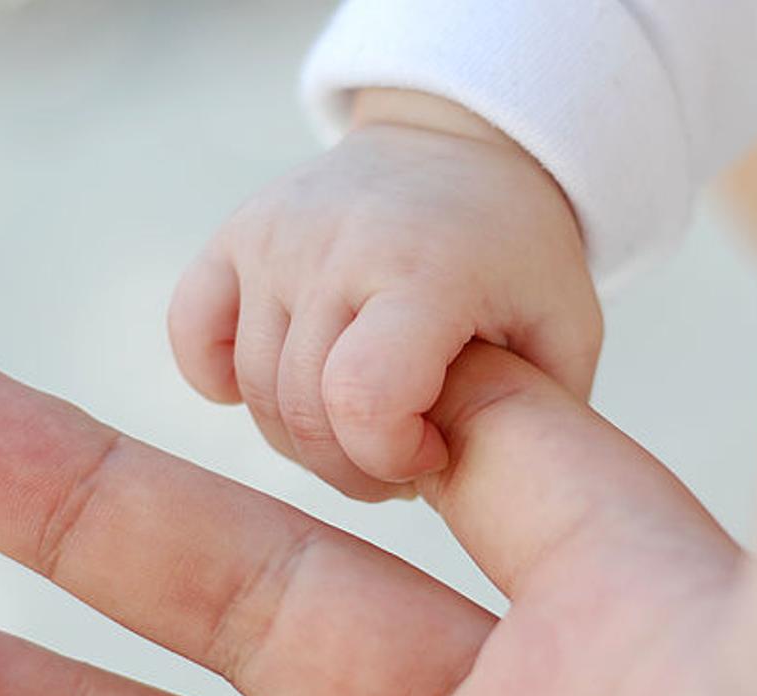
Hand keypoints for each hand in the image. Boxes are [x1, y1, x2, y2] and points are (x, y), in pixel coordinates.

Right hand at [168, 88, 600, 500]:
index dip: (390, 457)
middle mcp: (338, 246)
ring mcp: (276, 237)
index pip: (362, 398)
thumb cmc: (517, 260)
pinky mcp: (235, 236)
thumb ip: (526, 419)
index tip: (433, 450)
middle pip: (302, 412)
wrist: (461, 150)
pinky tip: (280, 385)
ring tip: (364, 423)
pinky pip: (191, 335)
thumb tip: (449, 485)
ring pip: (252, 392)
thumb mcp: (564, 334)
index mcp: (429, 270)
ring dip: (304, 437)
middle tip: (403, 456)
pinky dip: (221, 380)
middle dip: (355, 467)